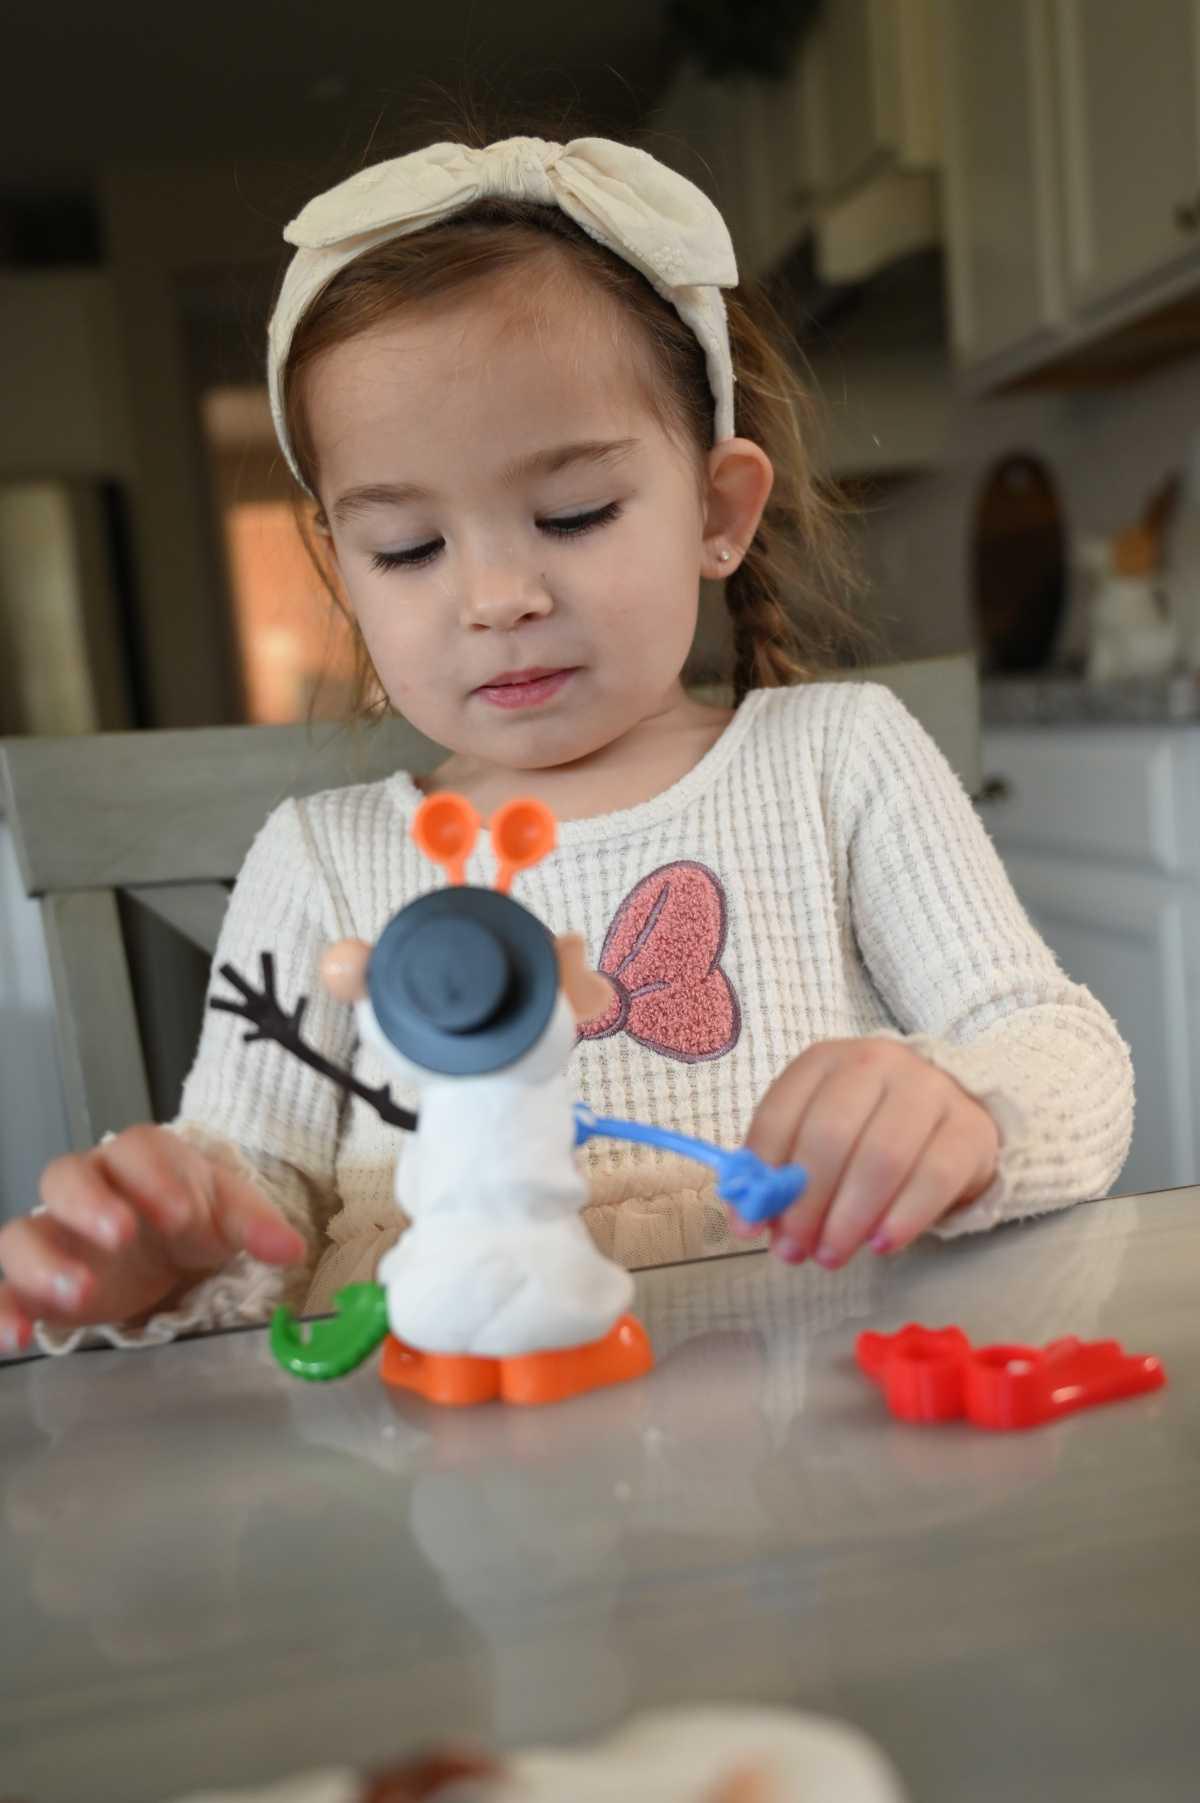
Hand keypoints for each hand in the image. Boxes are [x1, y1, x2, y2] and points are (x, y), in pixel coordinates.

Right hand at [0, 1125, 307, 1353]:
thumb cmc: (193, 1221)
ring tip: (79, 1294)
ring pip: (24, 1233)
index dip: (157, 1176)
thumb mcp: (228, 1217)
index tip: (185, 1215)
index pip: (137, 1150)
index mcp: (139, 1163)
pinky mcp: (34, 1288)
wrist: (169, 1254)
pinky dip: (1, 1311)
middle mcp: (87, 1192)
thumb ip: (255, 1227)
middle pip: (67, 1176)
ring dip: (45, 1261)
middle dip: (92, 1203)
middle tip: (123, 1234)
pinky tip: (17, 1336)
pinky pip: (3, 1291)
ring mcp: (54, 1239)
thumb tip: (288, 1249)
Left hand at [739, 1039, 999, 1267]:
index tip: (749, 1228)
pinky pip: (934, 1178)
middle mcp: (877, 1062)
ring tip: (831, 1256)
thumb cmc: (867, 1128)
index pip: (781, 1114)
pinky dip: (902, 1218)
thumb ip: (781, 1173)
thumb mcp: (817, 1137)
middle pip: (831, 1136)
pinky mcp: (969, 1128)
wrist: (948, 1116)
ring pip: (882, 1158)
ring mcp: (929, 1090)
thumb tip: (748, 1221)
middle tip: (796, 1251)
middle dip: (807, 1203)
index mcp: (825, 1060)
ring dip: (849, 1219)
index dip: (761, 1175)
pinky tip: (881, 1245)